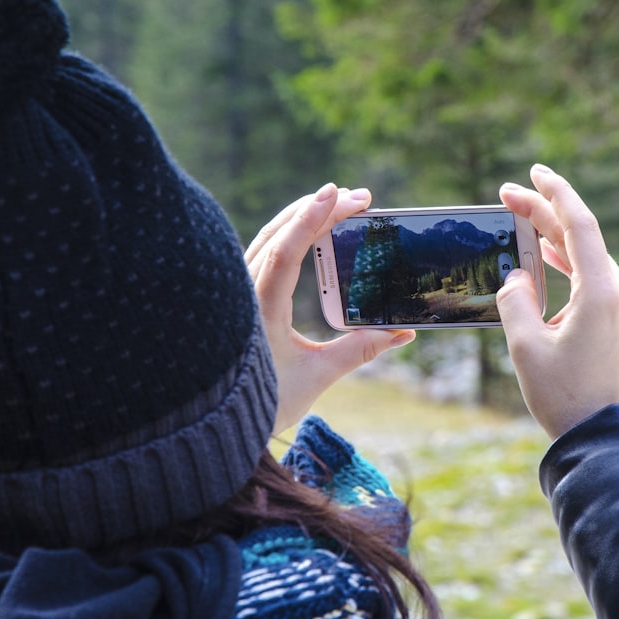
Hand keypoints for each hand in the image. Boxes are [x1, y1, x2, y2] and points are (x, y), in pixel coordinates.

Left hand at [245, 184, 415, 433]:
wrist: (215, 424)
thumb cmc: (265, 402)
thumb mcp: (317, 376)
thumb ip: (360, 350)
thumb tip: (402, 332)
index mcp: (260, 310)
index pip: (286, 251)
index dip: (313, 218)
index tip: (338, 193)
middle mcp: (244, 293)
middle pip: (278, 234)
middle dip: (318, 209)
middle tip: (359, 197)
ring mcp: (238, 292)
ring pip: (268, 239)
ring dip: (302, 217)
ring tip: (337, 203)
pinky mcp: (240, 297)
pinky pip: (263, 253)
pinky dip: (288, 235)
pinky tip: (307, 230)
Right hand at [496, 165, 618, 438]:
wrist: (608, 440)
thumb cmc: (565, 398)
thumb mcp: (525, 347)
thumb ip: (515, 300)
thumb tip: (518, 275)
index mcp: (602, 292)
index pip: (579, 224)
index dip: (554, 192)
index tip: (534, 173)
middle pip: (582, 241)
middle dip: (545, 217)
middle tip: (510, 197)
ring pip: (592, 264)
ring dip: (558, 247)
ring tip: (527, 231)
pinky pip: (602, 287)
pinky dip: (575, 274)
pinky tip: (553, 273)